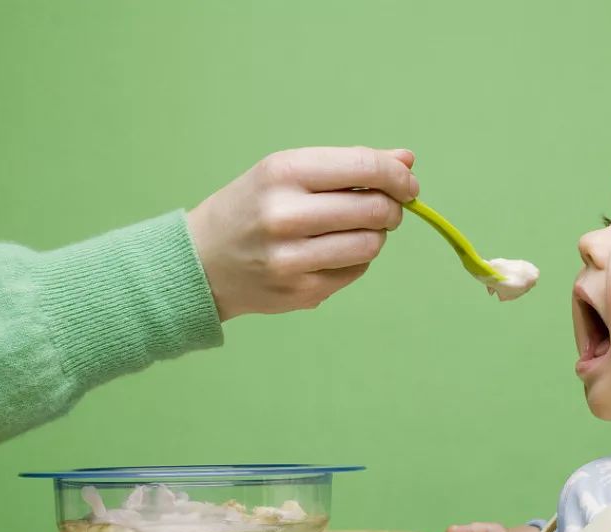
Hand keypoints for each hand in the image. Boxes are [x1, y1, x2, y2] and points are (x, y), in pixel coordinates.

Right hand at [187, 146, 419, 319]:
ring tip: (355, 230)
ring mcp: (292, 258)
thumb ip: (350, 165)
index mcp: (283, 173)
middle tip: (386, 209)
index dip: (398, 177)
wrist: (202, 261)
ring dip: (376, 236)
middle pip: (375, 210)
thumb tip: (408, 160)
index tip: (409, 185)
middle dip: (392, 208)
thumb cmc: (253, 207)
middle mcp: (285, 214)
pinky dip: (356, 260)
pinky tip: (331, 253)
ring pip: (371, 244)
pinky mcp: (301, 292)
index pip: (364, 168)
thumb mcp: (289, 172)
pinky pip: (356, 271)